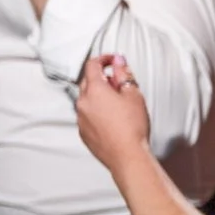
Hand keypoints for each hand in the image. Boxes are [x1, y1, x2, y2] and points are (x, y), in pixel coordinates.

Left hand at [76, 54, 150, 168]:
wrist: (127, 155)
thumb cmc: (132, 127)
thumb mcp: (134, 95)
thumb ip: (124, 75)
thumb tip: (118, 62)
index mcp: (94, 90)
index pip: (92, 65)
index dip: (103, 59)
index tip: (113, 60)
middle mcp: (83, 102)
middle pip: (88, 82)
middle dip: (102, 78)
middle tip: (119, 82)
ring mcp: (81, 119)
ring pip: (87, 100)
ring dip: (99, 96)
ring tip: (119, 104)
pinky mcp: (83, 132)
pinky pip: (87, 115)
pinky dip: (97, 112)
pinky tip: (113, 119)